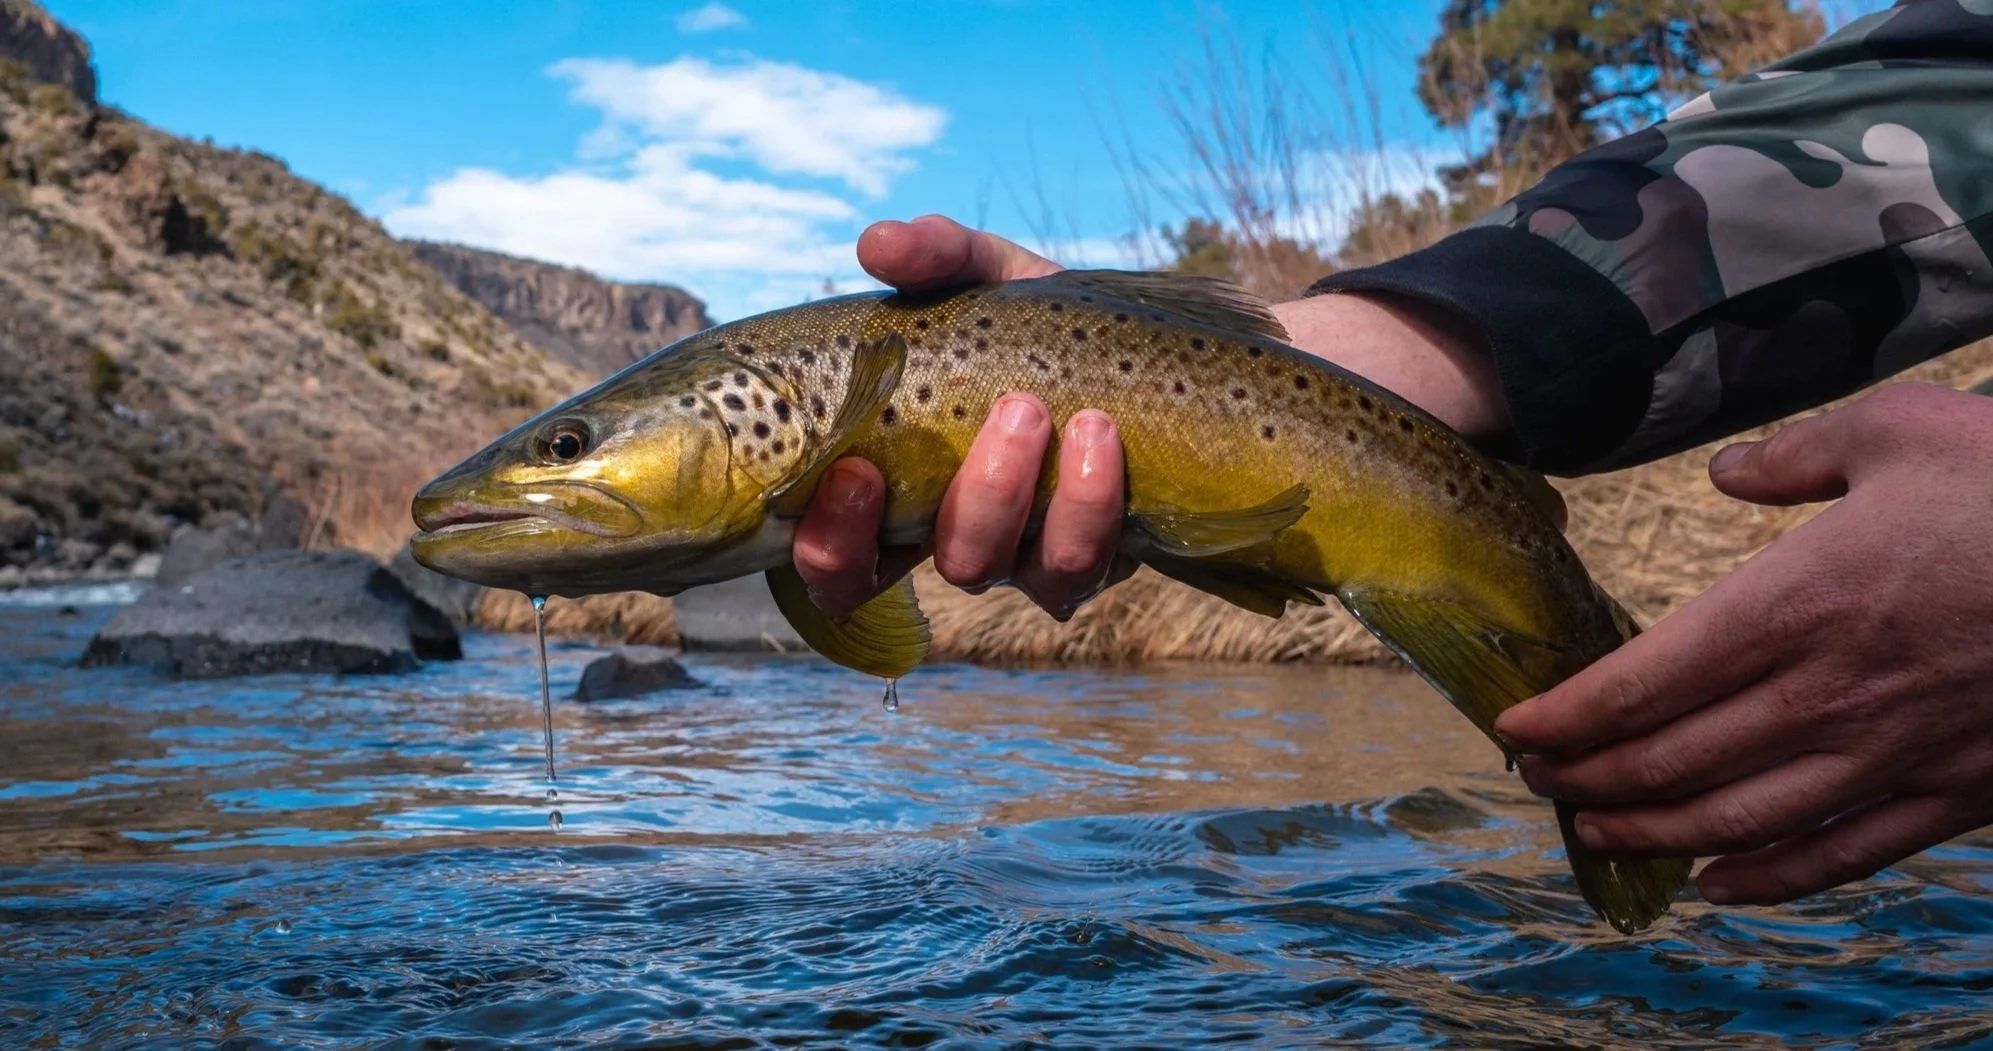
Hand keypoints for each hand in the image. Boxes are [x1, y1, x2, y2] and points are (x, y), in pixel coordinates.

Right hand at [793, 215, 1136, 619]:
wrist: (1141, 342)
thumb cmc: (1033, 322)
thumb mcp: (984, 278)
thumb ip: (934, 258)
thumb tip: (879, 244)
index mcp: (901, 491)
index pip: (839, 561)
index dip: (831, 544)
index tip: (855, 473)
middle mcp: (959, 537)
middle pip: (936, 569)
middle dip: (972, 501)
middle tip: (1012, 411)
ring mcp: (1025, 558)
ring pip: (1009, 572)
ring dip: (1024, 497)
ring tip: (1057, 412)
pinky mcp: (1093, 560)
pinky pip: (1080, 568)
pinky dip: (1091, 501)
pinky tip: (1103, 433)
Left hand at [1495, 383, 1992, 905]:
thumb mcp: (1900, 430)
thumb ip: (1796, 456)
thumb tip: (1731, 471)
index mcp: (1798, 602)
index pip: (1645, 681)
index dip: (1567, 715)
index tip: (1516, 728)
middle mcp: (1829, 692)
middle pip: (1674, 758)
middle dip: (1590, 775)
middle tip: (1538, 780)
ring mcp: (1892, 752)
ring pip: (1740, 817)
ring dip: (1654, 829)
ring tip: (1597, 828)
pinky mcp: (1953, 792)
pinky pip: (1844, 855)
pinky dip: (1770, 878)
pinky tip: (1720, 882)